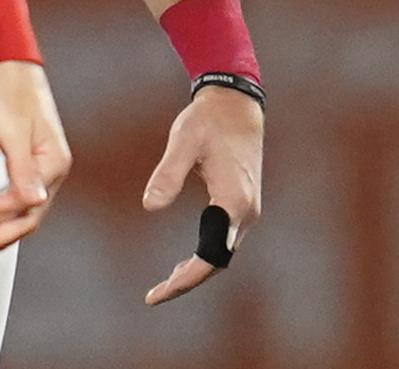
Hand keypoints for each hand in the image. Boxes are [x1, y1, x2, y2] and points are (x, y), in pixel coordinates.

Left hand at [0, 60, 71, 255]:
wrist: (7, 67)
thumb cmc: (11, 94)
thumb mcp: (13, 133)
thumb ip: (23, 171)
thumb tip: (35, 203)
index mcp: (55, 162)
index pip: (27, 204)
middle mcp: (54, 168)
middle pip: (31, 215)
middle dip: (2, 235)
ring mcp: (44, 166)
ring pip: (27, 210)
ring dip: (4, 229)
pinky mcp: (31, 163)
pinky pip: (21, 198)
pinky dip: (5, 213)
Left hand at [141, 84, 265, 304]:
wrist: (237, 102)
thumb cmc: (208, 119)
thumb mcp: (184, 141)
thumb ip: (168, 174)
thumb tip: (149, 206)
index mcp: (233, 201)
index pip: (211, 257)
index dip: (185, 280)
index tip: (158, 294)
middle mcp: (246, 210)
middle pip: (218, 261)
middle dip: (188, 281)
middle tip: (154, 295)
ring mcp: (248, 207)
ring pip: (222, 252)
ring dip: (197, 270)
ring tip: (165, 284)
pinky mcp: (243, 202)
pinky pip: (224, 240)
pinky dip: (205, 255)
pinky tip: (184, 261)